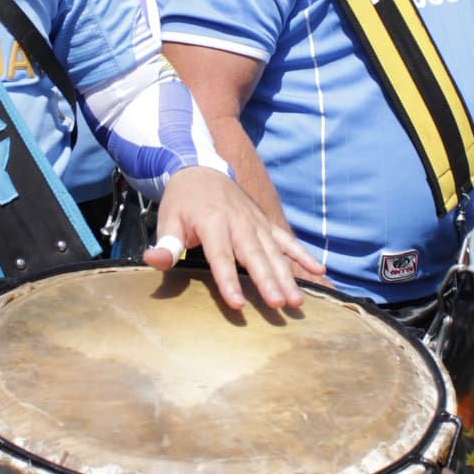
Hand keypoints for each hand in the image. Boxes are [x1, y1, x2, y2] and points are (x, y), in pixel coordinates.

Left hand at [144, 166, 323, 310]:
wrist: (201, 168)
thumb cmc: (183, 200)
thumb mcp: (168, 218)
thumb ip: (165, 243)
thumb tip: (154, 262)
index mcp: (213, 222)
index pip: (221, 256)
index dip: (229, 280)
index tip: (238, 304)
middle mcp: (239, 222)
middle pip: (255, 255)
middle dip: (268, 281)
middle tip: (279, 305)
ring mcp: (256, 222)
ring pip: (274, 251)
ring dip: (288, 275)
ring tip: (297, 300)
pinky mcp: (265, 222)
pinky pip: (286, 240)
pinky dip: (303, 254)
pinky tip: (319, 270)